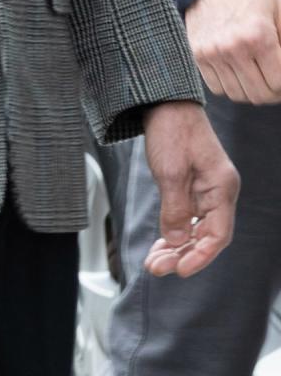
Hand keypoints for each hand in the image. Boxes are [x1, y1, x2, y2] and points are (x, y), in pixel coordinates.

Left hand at [138, 101, 237, 278]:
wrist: (165, 104)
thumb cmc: (172, 130)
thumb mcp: (171, 172)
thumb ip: (176, 208)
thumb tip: (178, 242)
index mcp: (222, 188)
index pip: (218, 234)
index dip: (200, 256)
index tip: (180, 271)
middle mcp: (218, 192)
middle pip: (206, 235)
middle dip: (183, 255)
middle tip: (157, 269)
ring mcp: (205, 190)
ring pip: (195, 229)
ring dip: (176, 247)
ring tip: (154, 263)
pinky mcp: (191, 187)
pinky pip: (186, 217)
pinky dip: (173, 232)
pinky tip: (161, 245)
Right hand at [185, 0, 280, 103]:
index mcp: (258, 36)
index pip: (278, 83)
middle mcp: (232, 48)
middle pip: (259, 95)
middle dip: (273, 92)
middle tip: (276, 80)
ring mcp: (211, 52)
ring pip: (238, 94)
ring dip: (252, 90)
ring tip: (258, 76)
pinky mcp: (197, 54)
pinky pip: (217, 87)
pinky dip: (231, 85)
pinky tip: (238, 71)